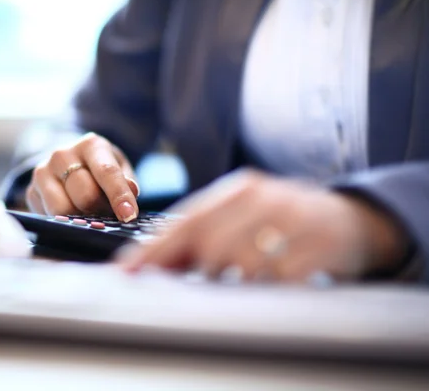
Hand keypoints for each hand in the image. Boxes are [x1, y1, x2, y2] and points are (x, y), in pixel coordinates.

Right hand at [26, 133, 139, 221]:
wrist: (67, 164)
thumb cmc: (100, 169)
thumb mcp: (119, 168)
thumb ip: (126, 180)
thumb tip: (131, 191)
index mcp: (90, 145)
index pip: (106, 172)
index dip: (119, 196)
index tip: (129, 215)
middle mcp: (62, 154)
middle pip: (85, 195)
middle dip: (100, 211)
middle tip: (107, 215)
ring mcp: (42, 172)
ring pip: (63, 209)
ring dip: (81, 219)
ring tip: (90, 215)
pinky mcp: (31, 191)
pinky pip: (49, 216)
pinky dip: (64, 221)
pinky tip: (72, 215)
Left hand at [116, 169, 407, 282]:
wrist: (351, 220)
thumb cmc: (284, 220)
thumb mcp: (245, 215)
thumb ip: (203, 232)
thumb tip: (152, 261)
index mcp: (241, 190)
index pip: (188, 220)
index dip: (155, 249)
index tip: (128, 270)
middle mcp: (266, 200)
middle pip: (211, 242)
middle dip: (197, 269)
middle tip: (199, 279)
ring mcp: (295, 223)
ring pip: (242, 263)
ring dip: (232, 281)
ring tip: (241, 280)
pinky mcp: (320, 250)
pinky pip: (279, 280)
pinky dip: (267, 288)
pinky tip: (271, 284)